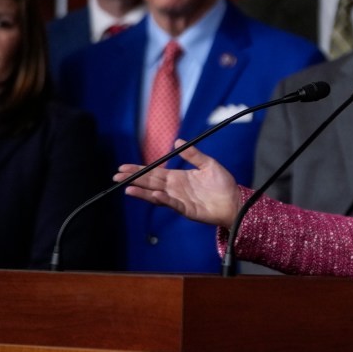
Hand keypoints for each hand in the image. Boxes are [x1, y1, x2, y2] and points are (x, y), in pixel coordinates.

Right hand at [119, 141, 240, 227]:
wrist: (235, 201)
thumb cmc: (223, 184)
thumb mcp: (209, 164)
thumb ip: (194, 154)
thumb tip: (178, 141)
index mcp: (178, 177)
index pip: (154, 172)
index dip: (139, 170)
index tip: (124, 167)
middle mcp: (175, 188)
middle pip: (150, 183)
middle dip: (134, 179)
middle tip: (117, 176)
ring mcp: (179, 199)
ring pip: (156, 195)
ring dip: (142, 192)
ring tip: (128, 188)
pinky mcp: (186, 210)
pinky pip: (172, 204)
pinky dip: (163, 199)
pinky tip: (155, 194)